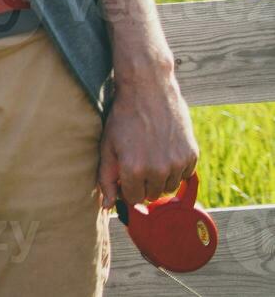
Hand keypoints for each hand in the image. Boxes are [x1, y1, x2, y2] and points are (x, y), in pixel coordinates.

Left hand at [96, 68, 199, 208]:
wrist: (148, 90)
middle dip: (143, 184)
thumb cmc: (123, 118)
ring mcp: (177, 163)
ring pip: (169, 188)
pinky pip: (184, 176)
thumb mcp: (108, 146)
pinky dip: (176, 169)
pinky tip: (164, 150)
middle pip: (152, 195)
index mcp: (133, 169)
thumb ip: (106, 178)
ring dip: (160, 178)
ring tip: (150, 155)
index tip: (126, 176)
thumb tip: (107, 206)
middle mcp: (157, 169)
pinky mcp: (191, 155)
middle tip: (138, 162)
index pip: (133, 199)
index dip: (128, 189)